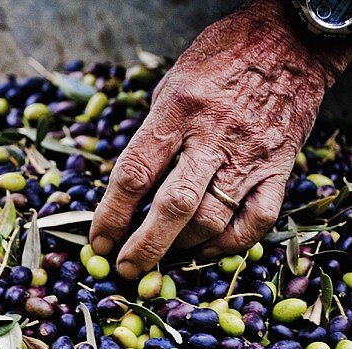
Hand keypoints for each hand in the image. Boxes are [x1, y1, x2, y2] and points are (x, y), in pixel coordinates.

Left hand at [90, 0, 351, 277]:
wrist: (291, 38)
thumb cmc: (221, 59)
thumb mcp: (172, 85)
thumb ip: (153, 135)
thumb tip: (129, 189)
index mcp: (177, 111)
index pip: (134, 174)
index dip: (111, 215)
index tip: (98, 242)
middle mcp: (213, 136)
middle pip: (172, 207)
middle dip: (144, 246)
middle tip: (126, 269)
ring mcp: (249, 154)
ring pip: (212, 219)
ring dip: (182, 246)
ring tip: (164, 254)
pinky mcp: (279, 166)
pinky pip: (257, 220)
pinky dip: (230, 244)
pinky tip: (208, 249)